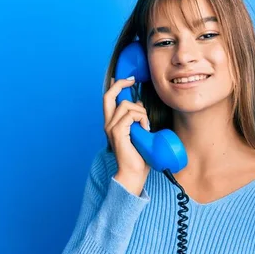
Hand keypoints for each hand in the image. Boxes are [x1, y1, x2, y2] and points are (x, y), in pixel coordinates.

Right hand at [103, 76, 151, 193]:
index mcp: (112, 123)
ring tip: (146, 124)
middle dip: (120, 84)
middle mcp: (108, 124)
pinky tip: (146, 128)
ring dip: (140, 111)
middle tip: (132, 81)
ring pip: (125, 105)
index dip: (116, 85)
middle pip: (108, 95)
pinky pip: (130, 115)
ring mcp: (111, 128)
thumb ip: (137, 118)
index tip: (129, 80)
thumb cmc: (138, 155)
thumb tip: (139, 103)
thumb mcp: (139, 132)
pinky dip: (141, 118)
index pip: (109, 98)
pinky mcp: (117, 132)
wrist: (133, 173)